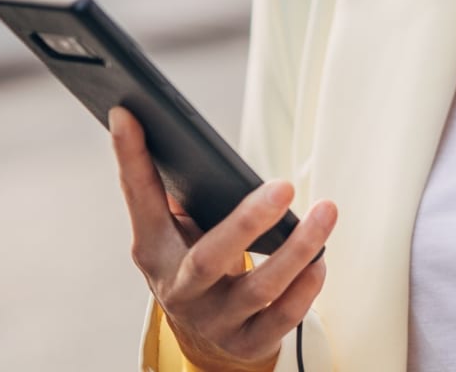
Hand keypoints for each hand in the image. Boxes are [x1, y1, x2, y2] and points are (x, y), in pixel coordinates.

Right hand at [110, 105, 334, 371]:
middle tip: (284, 186)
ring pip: (258, 289)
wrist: (203, 338)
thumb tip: (144, 118)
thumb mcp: (172, 230)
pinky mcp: (248, 342)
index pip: (140, 200)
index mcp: (154, 251)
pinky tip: (321, 261)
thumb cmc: (194, 262)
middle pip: (209, 258)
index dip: (131, 159)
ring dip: (298, 250)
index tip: (128, 112)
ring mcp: (214, 320)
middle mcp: (179, 289)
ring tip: (327, 213)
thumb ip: (165, 187)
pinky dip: (306, 287)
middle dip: (248, 222)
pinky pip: (282, 318)